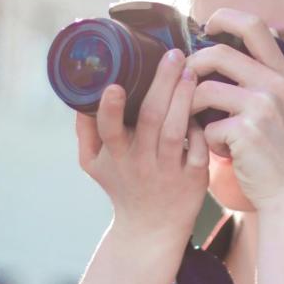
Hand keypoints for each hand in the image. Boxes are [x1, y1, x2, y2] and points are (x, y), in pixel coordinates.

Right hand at [75, 47, 209, 242]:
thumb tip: (79, 95)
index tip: (115, 86)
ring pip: (176, 131)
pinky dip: (201, 127)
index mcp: (115, 156)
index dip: (110, 110)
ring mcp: (168, 171)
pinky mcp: (194, 178)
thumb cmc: (122, 187)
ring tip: (190, 71)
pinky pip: (199, 148)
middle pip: (151, 120)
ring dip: (184, 98)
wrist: (151, 228)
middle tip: (172, 55)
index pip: (109, 131)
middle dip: (162, 84)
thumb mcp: (94, 164)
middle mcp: (141, 163)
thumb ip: (85, 131)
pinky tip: (205, 105)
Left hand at [187, 8, 283, 213]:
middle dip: (190, 67)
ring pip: (203, 90)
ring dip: (193, 110)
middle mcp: (276, 84)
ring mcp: (263, 106)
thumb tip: (219, 48)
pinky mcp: (247, 131)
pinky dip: (208, 141)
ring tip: (201, 125)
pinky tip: (221, 152)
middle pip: (216, 53)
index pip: (254, 24)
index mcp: (282, 73)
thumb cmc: (275, 152)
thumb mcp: (278, 107)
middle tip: (185, 84)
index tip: (207, 28)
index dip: (225, 17)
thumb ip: (258, 79)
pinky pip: (207, 126)